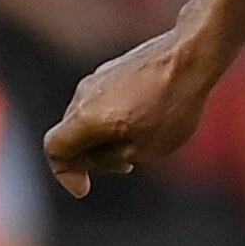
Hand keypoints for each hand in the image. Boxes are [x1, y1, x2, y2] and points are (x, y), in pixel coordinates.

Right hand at [44, 28, 221, 195]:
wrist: (191, 56)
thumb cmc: (171, 107)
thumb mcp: (144, 151)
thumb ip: (109, 159)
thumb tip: (92, 158)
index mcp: (84, 118)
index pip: (54, 149)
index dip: (64, 174)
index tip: (84, 189)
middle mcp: (83, 95)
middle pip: (72, 135)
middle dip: (91, 158)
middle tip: (124, 167)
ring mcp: (98, 78)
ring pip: (89, 117)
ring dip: (105, 137)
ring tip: (141, 143)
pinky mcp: (115, 68)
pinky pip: (104, 101)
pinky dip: (115, 118)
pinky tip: (147, 120)